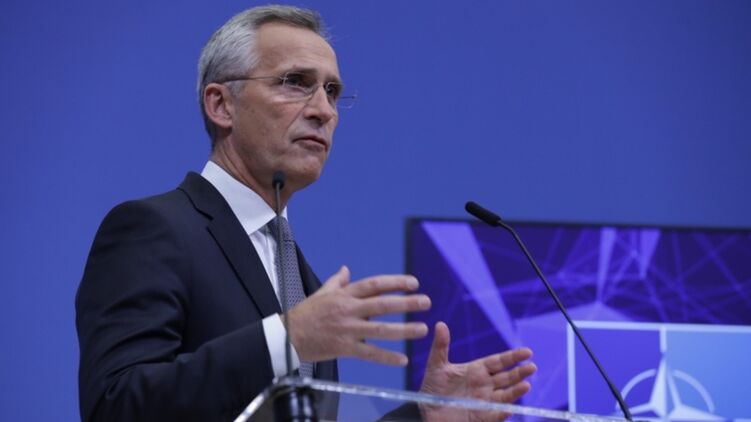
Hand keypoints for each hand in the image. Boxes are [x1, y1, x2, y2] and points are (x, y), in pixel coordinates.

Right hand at [285, 266, 430, 364]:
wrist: (288, 336)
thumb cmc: (306, 313)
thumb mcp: (322, 292)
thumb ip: (338, 281)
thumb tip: (347, 269)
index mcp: (344, 294)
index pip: (374, 285)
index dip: (395, 283)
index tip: (413, 283)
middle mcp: (348, 310)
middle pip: (382, 305)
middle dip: (406, 303)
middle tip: (425, 302)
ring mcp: (347, 330)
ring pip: (380, 329)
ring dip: (403, 330)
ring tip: (422, 329)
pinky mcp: (344, 348)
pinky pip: (369, 353)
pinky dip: (386, 357)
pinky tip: (403, 359)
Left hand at [419, 322, 536, 421]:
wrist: (426, 411)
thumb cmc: (433, 388)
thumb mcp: (436, 366)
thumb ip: (440, 346)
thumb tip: (440, 324)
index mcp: (477, 370)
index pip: (499, 362)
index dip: (513, 357)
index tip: (527, 352)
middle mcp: (485, 385)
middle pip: (507, 377)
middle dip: (519, 373)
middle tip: (532, 367)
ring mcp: (484, 401)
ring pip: (505, 395)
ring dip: (515, 391)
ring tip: (526, 385)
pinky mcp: (481, 416)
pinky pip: (494, 415)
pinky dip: (501, 412)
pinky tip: (508, 409)